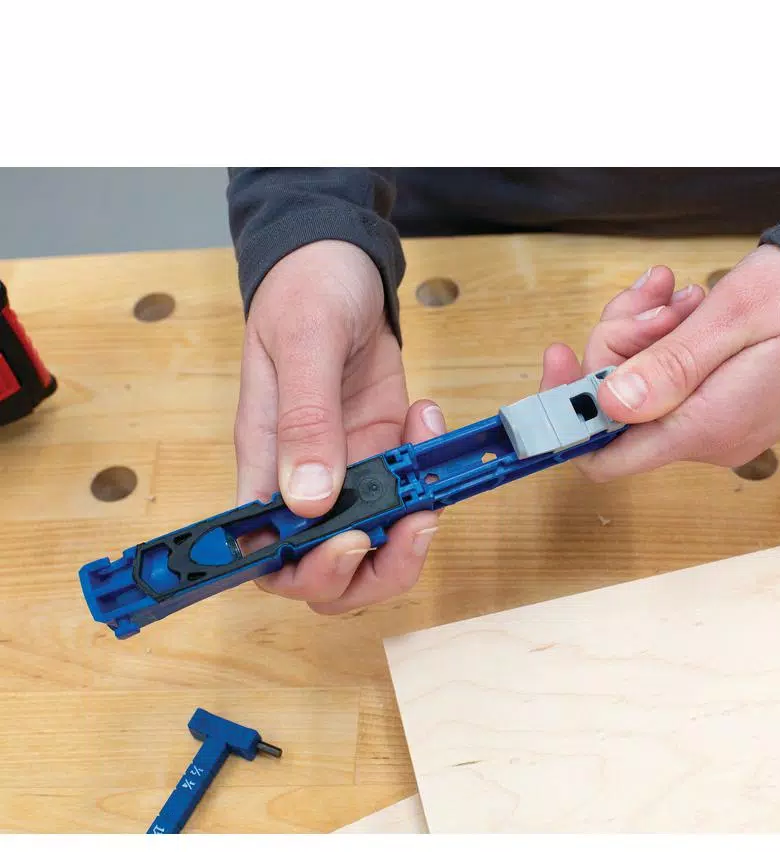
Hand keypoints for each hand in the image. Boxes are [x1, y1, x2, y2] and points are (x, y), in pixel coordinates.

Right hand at [234, 240, 442, 613]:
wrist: (341, 262)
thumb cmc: (304, 292)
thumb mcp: (304, 343)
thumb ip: (304, 420)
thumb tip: (305, 501)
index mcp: (262, 464)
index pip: (263, 555)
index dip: (301, 570)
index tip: (346, 543)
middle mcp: (300, 483)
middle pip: (322, 574)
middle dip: (367, 571)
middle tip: (406, 524)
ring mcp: (346, 474)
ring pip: (371, 551)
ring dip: (408, 539)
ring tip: (430, 491)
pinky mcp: (384, 455)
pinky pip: (408, 498)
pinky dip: (429, 482)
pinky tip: (428, 422)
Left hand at [539, 245, 779, 478]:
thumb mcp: (734, 319)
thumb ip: (668, 367)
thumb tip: (607, 406)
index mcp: (705, 427)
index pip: (604, 455)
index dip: (567, 413)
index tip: (559, 358)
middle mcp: (706, 439)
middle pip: (616, 410)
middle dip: (618, 346)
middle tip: (654, 300)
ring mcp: (715, 427)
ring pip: (640, 389)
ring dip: (644, 336)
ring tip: (681, 297)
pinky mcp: (722, 409)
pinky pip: (670, 383)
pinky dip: (667, 343)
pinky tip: (689, 309)